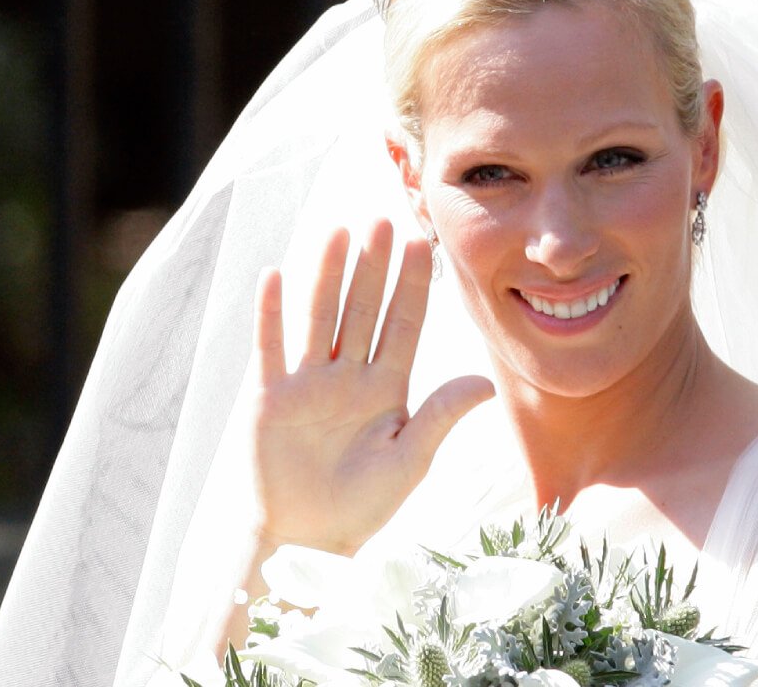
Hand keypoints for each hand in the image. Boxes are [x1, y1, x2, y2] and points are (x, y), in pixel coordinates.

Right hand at [248, 219, 493, 554]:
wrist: (308, 538)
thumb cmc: (364, 504)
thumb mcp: (410, 461)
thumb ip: (441, 416)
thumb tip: (486, 381)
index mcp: (387, 388)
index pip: (404, 325)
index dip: (413, 286)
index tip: (424, 244)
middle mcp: (349, 376)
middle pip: (364, 310)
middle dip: (375, 266)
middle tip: (384, 220)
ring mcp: (309, 383)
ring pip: (322, 317)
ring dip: (329, 275)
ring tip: (339, 231)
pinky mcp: (271, 397)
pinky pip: (272, 347)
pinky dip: (271, 314)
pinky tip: (275, 275)